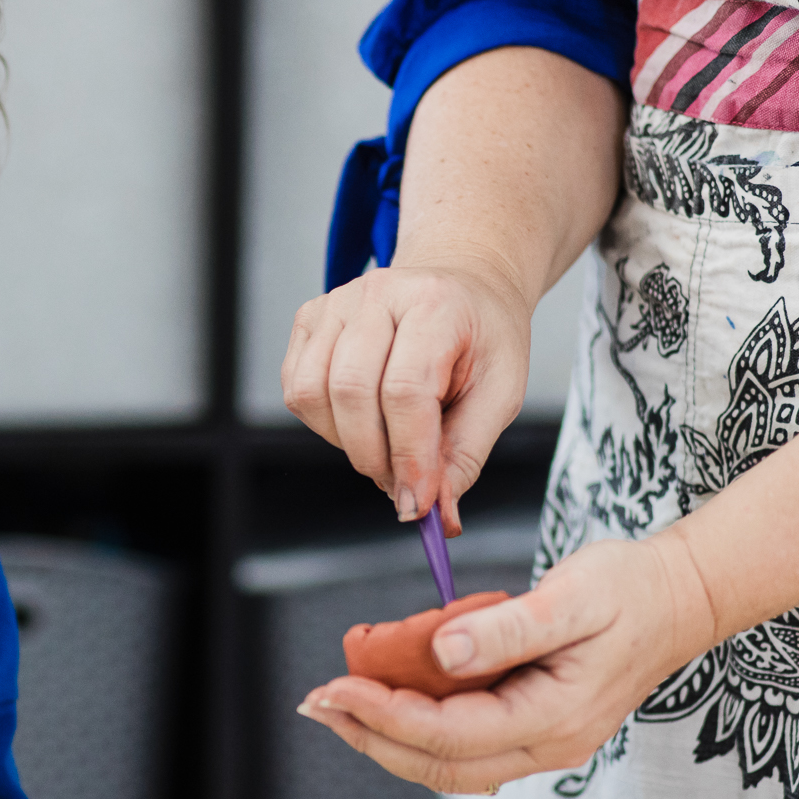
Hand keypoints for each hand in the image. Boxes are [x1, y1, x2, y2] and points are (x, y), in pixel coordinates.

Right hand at [281, 261, 533, 532]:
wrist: (463, 286)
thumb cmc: (482, 337)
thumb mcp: (501, 392)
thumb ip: (466, 453)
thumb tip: (435, 512)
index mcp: (435, 303)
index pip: (405, 389)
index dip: (408, 455)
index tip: (417, 501)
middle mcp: (377, 294)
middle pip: (350, 392)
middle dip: (374, 456)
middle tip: (401, 483)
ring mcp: (335, 303)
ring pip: (313, 396)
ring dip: (346, 442)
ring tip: (385, 443)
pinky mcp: (308, 320)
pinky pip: (297, 391)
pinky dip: (325, 423)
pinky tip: (362, 418)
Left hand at [296, 535, 717, 793]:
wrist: (680, 598)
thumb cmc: (630, 589)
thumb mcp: (571, 596)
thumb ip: (508, 628)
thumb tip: (441, 652)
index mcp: (556, 716)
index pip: (449, 734)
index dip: (384, 715)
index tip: (335, 685)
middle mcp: (550, 744)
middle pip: (441, 765)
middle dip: (370, 738)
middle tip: (315, 704)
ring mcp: (545, 743)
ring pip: (450, 765)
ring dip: (386, 740)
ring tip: (336, 708)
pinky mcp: (536, 728)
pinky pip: (465, 747)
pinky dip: (416, 731)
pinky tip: (383, 703)